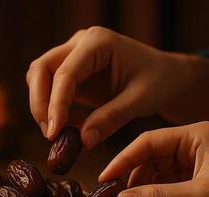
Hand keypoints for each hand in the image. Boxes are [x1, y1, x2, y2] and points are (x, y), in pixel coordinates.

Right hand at [26, 26, 208, 148]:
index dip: (55, 103)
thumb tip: (83, 141)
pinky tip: (73, 127)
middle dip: (40, 104)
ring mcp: (73, 57)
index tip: (54, 133)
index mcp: (99, 42)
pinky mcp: (73, 74)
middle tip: (51, 135)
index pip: (65, 72)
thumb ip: (110, 119)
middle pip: (41, 70)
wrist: (168, 78)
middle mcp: (80, 44)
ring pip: (40, 79)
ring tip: (64, 133)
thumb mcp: (140, 101)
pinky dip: (55, 111)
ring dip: (44, 108)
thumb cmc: (160, 82)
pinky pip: (51, 91)